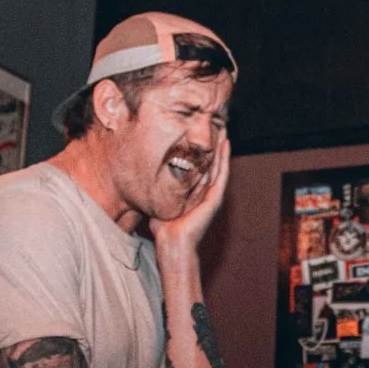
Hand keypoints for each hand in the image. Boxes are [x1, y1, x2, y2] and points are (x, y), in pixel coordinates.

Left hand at [151, 134, 229, 259]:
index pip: (201, 165)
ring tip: (224, 127)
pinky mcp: (214, 198)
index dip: (202, 148)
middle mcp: (206, 191)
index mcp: (196, 192)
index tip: (200, 131)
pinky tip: (226, 143)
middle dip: (214, 142)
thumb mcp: (160, 201)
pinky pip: (221, 174)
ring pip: (219, 164)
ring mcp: (212, 194)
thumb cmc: (164, 228)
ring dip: (222, 145)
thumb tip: (142, 175)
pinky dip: (224, 158)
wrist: (172, 244)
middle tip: (217, 122)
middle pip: (212, 161)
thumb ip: (157, 189)